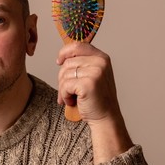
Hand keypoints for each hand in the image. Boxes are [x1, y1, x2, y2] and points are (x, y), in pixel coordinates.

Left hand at [57, 42, 132, 163]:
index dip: (64, 52)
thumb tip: (62, 57)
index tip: (59, 61)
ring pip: (64, 74)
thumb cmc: (97, 98)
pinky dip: (64, 95)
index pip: (77, 46)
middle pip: (68, 62)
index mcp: (102, 58)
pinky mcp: (88, 84)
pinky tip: (72, 101)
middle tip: (66, 91)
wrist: (106, 118)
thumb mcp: (94, 75)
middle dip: (62, 78)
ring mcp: (95, 73)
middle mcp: (100, 63)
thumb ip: (83, 63)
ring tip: (71, 97)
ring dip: (63, 88)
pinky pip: (65, 85)